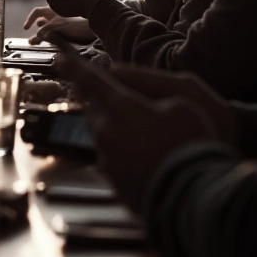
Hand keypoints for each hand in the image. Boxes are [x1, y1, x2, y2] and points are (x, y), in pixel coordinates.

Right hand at [23, 6, 93, 43]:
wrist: (96, 27)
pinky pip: (56, 34)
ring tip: (37, 43)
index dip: (29, 19)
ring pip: (49, 29)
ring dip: (42, 36)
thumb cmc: (80, 25)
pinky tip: (50, 43)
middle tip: (32, 42)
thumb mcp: (60, 27)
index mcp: (53, 12)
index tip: (26, 28)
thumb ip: (47, 31)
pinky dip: (51, 38)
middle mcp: (57, 17)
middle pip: (42, 22)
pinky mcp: (69, 31)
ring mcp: (63, 24)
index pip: (37, 13)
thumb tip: (36, 35)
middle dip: (36, 31)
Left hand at [55, 56, 222, 210]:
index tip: (60, 59)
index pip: (91, 80)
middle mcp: (107, 133)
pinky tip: (148, 154)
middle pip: (95, 108)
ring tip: (145, 130)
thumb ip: (148, 84)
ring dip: (116, 126)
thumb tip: (121, 79)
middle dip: (102, 100)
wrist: (196, 198)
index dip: (75, 67)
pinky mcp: (115, 183)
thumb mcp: (182, 100)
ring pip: (103, 134)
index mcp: (121, 108)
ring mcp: (108, 160)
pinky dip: (124, 150)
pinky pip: (113, 158)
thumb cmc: (193, 143)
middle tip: (119, 97)